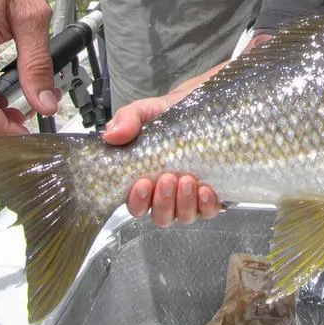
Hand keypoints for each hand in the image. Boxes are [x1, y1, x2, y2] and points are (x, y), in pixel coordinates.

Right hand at [102, 53, 248, 226]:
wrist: (204, 107)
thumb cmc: (170, 115)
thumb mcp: (145, 111)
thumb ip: (126, 119)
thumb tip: (111, 135)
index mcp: (145, 180)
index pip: (135, 204)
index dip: (137, 201)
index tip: (142, 183)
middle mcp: (167, 194)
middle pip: (160, 216)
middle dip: (163, 202)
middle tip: (168, 178)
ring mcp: (190, 198)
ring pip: (184, 216)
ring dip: (184, 203)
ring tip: (187, 180)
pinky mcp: (212, 195)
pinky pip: (209, 211)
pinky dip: (207, 205)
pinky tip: (206, 189)